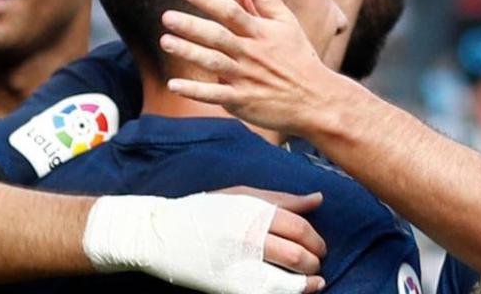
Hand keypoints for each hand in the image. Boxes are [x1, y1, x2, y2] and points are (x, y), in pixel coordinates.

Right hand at [83, 192, 324, 293]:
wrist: (161, 233)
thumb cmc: (203, 211)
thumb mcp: (241, 195)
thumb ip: (281, 199)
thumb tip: (318, 199)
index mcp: (253, 211)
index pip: (299, 228)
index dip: (316, 240)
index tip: (319, 247)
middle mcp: (248, 237)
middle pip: (297, 255)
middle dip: (313, 263)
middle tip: (314, 264)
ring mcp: (238, 264)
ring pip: (287, 281)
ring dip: (305, 284)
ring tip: (310, 281)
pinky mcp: (229, 286)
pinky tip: (292, 292)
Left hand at [159, 0, 343, 135]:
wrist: (317, 100)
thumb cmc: (299, 57)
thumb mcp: (287, 23)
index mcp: (261, 32)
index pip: (231, 12)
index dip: (209, 1)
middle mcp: (251, 54)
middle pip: (218, 37)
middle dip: (191, 26)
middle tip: (167, 17)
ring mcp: (246, 78)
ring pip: (213, 63)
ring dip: (188, 52)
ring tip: (166, 41)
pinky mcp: (243, 101)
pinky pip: (215, 95)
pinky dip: (195, 90)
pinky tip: (173, 84)